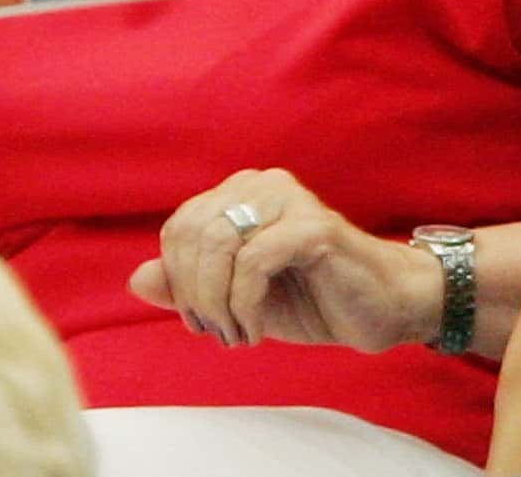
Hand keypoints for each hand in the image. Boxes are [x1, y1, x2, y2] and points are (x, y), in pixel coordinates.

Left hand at [125, 169, 438, 354]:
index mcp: (240, 195)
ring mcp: (289, 200)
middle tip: (217, 332)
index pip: (179, 228)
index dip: (178, 280)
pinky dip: (244, 304)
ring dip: (218, 303)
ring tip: (236, 334)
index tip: (199, 321)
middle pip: (193, 234)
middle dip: (195, 294)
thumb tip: (136, 279)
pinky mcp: (314, 226)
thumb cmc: (313, 300)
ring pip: (218, 245)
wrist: (384, 310)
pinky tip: (255, 330)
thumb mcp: (237, 300)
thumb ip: (188, 287)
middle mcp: (261, 185)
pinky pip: (254, 261)